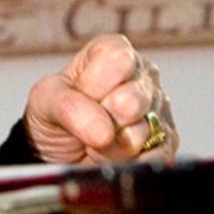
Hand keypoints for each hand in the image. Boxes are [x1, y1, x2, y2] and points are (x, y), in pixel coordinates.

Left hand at [24, 34, 177, 163]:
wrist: (60, 152)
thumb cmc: (55, 113)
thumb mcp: (45, 100)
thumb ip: (68, 107)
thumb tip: (103, 132)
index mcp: (114, 51)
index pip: (118, 60)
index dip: (94, 83)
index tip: (80, 92)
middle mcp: (143, 77)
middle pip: (132, 99)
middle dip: (102, 118)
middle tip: (89, 119)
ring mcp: (159, 111)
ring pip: (141, 133)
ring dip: (110, 145)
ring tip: (96, 138)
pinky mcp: (167, 146)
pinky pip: (153, 159)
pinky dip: (125, 163)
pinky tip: (112, 154)